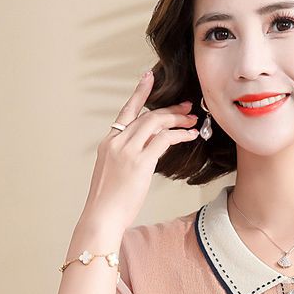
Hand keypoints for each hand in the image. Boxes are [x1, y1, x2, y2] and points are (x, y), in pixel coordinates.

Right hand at [79, 69, 199, 234]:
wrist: (101, 216)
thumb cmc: (108, 201)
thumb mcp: (113, 172)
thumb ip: (127, 155)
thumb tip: (147, 149)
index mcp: (108, 143)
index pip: (127, 111)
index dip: (140, 93)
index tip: (149, 77)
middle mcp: (116, 142)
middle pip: (147, 115)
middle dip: (170, 109)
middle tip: (187, 108)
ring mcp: (127, 151)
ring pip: (156, 123)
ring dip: (177, 119)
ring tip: (192, 121)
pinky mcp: (139, 162)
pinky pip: (164, 139)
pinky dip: (180, 135)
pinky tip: (190, 136)